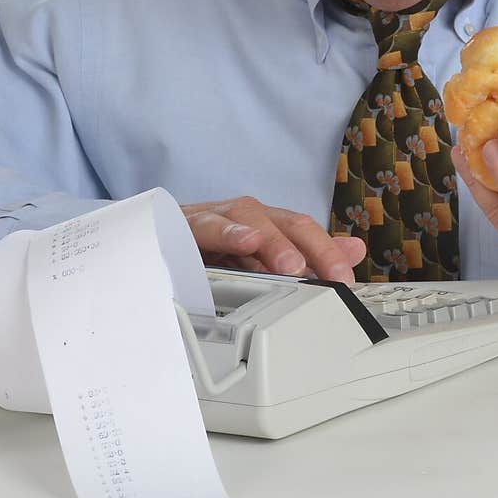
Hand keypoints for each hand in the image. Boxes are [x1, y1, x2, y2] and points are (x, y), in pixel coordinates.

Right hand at [180, 196, 366, 284]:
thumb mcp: (256, 258)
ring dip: (273, 241)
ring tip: (293, 264)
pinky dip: (226, 233)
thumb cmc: (202, 248)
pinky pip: (204, 227)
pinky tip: (243, 242)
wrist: (144, 238)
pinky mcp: (181, 227)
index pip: (303, 231)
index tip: (347, 280)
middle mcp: (242, 217)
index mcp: (262, 224)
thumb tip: (354, 250)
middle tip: (334, 275)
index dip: (328, 251)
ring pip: (248, 217)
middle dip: (313, 246)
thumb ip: (306, 254)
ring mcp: (213, 218)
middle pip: (285, 221)